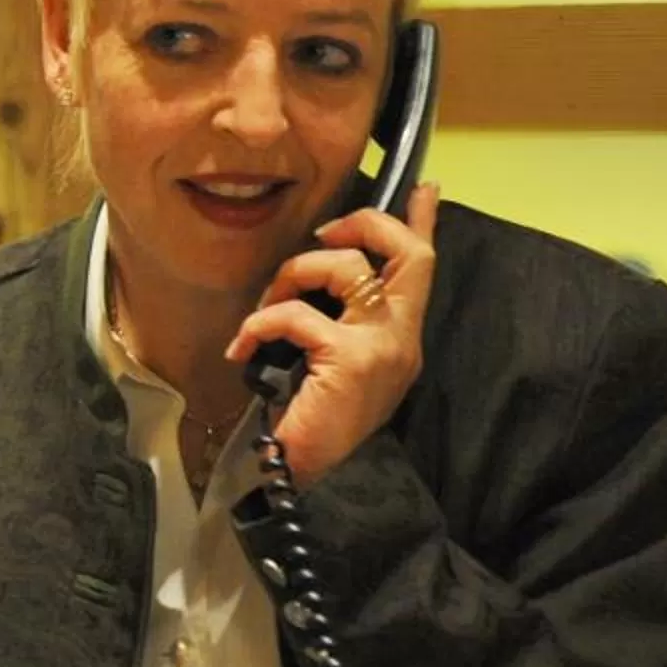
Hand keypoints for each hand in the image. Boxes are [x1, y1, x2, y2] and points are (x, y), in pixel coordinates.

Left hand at [224, 184, 441, 489]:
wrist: (304, 479)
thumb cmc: (312, 426)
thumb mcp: (332, 366)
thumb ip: (338, 325)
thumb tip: (315, 280)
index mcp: (401, 339)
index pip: (423, 270)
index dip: (422, 223)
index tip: (424, 187)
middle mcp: (402, 340)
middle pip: (409, 253)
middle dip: (366, 224)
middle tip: (324, 235)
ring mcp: (382, 348)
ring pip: (349, 269)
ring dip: (295, 274)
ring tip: (267, 308)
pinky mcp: (350, 359)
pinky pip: (297, 313)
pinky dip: (260, 323)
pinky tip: (241, 348)